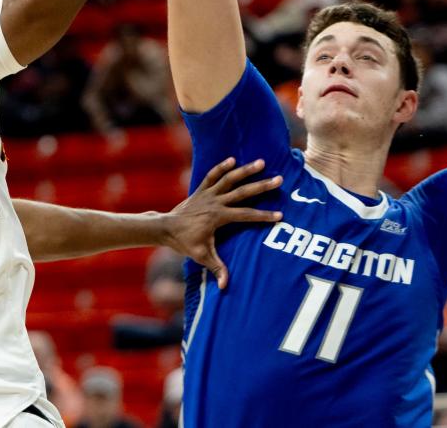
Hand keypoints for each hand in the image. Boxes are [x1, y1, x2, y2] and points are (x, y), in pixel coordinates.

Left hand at [162, 157, 281, 288]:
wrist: (166, 228)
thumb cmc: (185, 242)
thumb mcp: (201, 256)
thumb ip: (216, 268)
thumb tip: (225, 286)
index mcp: (218, 217)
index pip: (246, 215)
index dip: (263, 216)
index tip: (279, 215)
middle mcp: (215, 202)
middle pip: (242, 192)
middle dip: (262, 186)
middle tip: (279, 179)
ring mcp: (208, 194)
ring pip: (229, 179)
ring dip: (245, 170)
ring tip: (262, 162)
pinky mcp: (201, 190)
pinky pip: (212, 175)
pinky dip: (221, 167)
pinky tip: (232, 159)